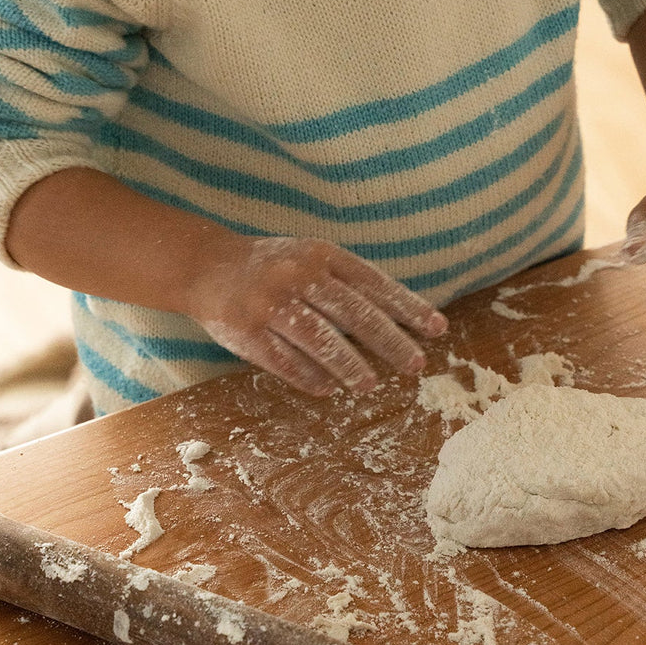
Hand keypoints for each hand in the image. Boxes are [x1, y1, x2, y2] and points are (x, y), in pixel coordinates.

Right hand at [189, 236, 447, 395]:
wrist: (208, 266)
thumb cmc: (277, 266)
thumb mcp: (315, 259)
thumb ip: (351, 283)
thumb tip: (402, 320)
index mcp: (322, 255)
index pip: (374, 282)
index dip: (408, 306)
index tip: (437, 328)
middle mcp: (298, 275)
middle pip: (353, 311)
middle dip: (389, 340)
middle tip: (416, 364)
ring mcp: (270, 303)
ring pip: (318, 338)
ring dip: (348, 364)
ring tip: (370, 385)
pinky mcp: (245, 331)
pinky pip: (282, 359)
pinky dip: (307, 376)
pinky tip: (328, 389)